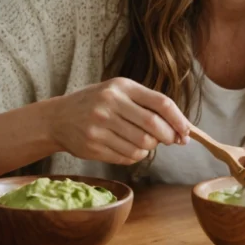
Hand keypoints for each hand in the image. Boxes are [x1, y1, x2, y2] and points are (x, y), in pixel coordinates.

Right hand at [45, 78, 190, 165]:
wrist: (58, 118)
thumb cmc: (96, 104)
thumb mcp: (118, 93)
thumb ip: (147, 106)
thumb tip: (180, 129)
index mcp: (121, 87)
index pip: (161, 103)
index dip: (179, 120)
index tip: (187, 132)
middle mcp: (110, 103)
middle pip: (154, 127)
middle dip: (168, 137)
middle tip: (170, 140)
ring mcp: (100, 125)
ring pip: (142, 146)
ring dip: (149, 148)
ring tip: (143, 143)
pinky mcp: (94, 145)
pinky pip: (127, 157)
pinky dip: (135, 156)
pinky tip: (128, 148)